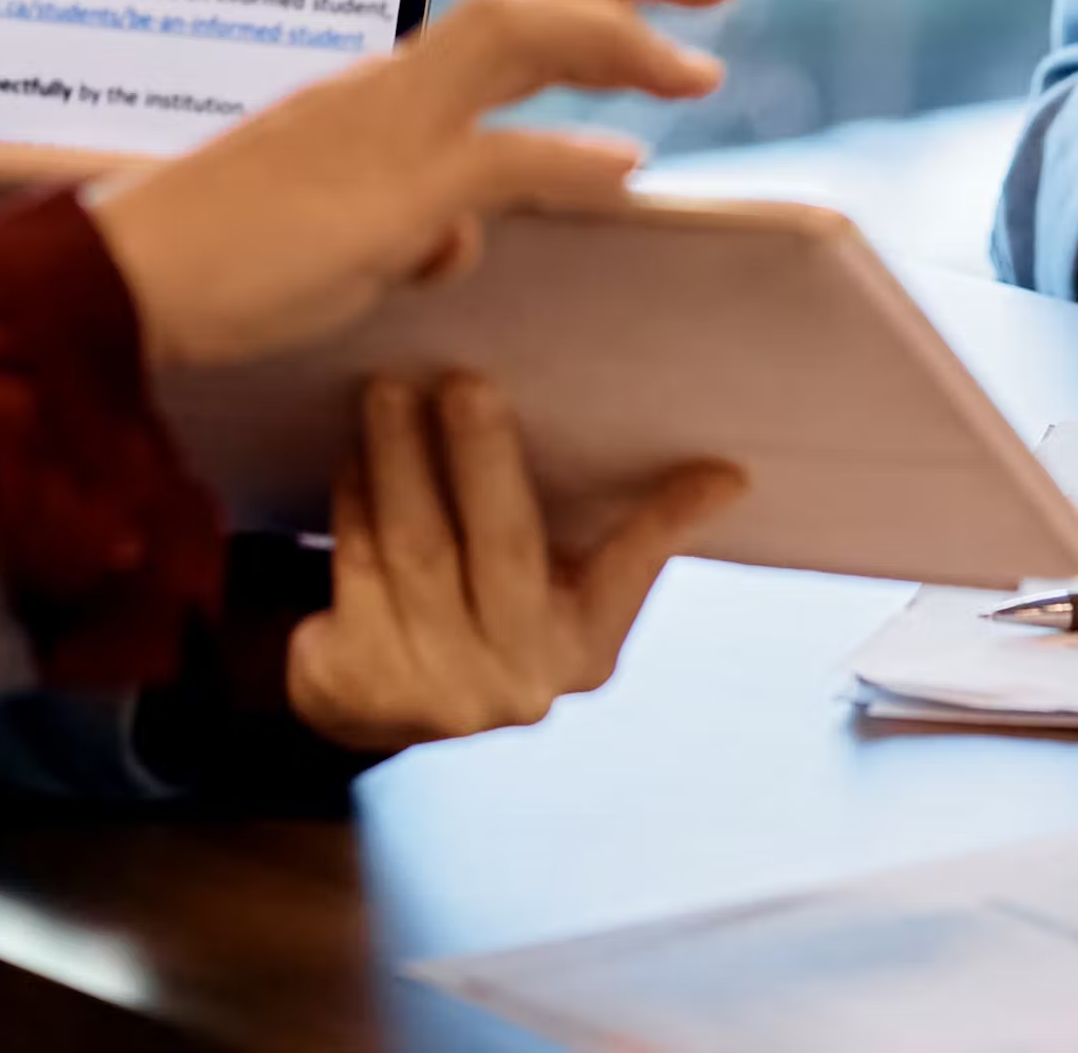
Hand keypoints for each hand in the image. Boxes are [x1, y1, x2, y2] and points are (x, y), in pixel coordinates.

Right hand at [86, 0, 741, 375]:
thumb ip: (412, 220)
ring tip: (700, 67)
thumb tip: (464, 239)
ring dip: (620, 41)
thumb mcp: (338, 231)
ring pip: (522, 35)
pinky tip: (625, 172)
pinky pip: (494, 158)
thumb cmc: (218, 261)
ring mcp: (386, 128)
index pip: (509, 2)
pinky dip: (567, 159)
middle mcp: (393, 82)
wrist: (119, 284)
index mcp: (386, 86)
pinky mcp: (380, 196)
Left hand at [284, 374, 744, 754]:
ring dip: (399, 461)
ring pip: (416, 549)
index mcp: (581, 648)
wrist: (375, 697)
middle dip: (483, 456)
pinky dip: (351, 507)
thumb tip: (726, 476)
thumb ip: (625, 534)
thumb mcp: (562, 584)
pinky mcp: (357, 685)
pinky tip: (350, 461)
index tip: (722, 471)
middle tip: (462, 380)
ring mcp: (434, 691)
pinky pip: (357, 570)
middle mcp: (517, 681)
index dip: (671, 519)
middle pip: (503, 546)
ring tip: (388, 392)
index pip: (631, 569)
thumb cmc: (485, 603)